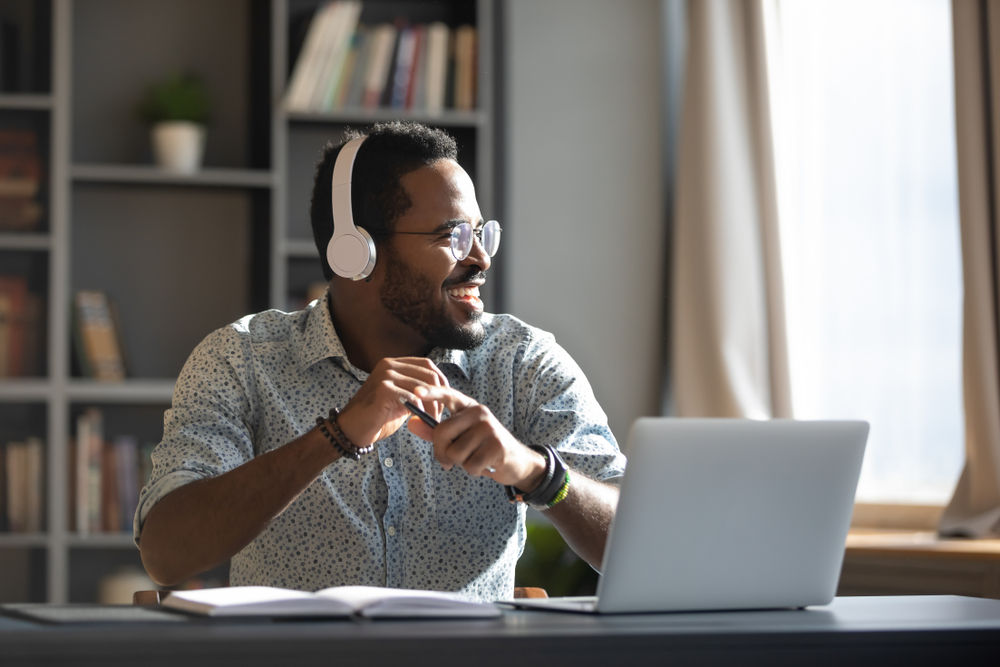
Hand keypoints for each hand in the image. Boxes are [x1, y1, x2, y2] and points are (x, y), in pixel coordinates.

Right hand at [336, 358, 449, 446]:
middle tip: (438, 414)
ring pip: (423, 387)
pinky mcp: (383, 389)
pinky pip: (412, 396)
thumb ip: (416, 391)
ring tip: (430, 420)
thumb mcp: (401, 399)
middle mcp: (389, 364)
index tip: (445, 399)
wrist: (353, 429)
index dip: (441, 381)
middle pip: (428, 374)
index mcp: (394, 364)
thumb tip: (440, 392)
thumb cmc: (377, 417)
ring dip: (431, 406)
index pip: (427, 364)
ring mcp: (385, 375)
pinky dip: (420, 409)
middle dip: (439, 395)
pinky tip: (418, 419)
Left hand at [407, 385, 546, 490]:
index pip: (448, 395)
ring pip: (455, 452)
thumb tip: (411, 423)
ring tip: (475, 458)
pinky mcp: (497, 445)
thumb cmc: (483, 449)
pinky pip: (470, 464)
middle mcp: (479, 412)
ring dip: (461, 463)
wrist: (516, 462)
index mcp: (468, 407)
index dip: (432, 393)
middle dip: (442, 452)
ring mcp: (489, 427)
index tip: (416, 391)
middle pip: (442, 432)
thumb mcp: (459, 438)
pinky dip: (474, 470)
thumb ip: (435, 432)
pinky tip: (485, 465)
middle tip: (452, 460)